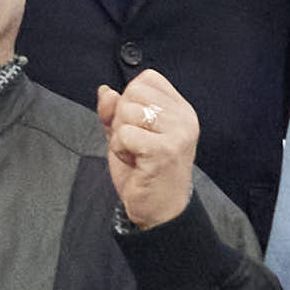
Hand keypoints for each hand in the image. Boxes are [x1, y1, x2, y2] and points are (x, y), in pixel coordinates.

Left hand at [96, 67, 201, 231]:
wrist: (159, 211)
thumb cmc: (145, 171)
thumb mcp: (126, 135)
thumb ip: (114, 111)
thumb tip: (105, 92)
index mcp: (180, 109)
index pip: (147, 79)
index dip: (130, 100)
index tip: (138, 126)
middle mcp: (184, 117)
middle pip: (134, 92)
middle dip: (121, 119)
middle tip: (135, 144)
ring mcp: (177, 133)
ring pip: (128, 112)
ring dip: (120, 136)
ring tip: (135, 154)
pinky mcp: (164, 149)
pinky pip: (124, 134)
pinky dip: (120, 149)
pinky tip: (134, 162)